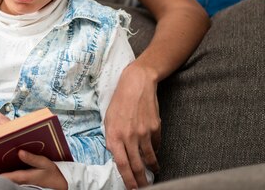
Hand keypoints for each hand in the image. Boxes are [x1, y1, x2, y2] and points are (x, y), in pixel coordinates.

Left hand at [0, 150, 66, 189]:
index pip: (3, 178)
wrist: (60, 185)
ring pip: (3, 183)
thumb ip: (32, 158)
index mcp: (23, 177)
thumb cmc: (52, 173)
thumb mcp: (45, 163)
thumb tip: (20, 151)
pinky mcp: (22, 184)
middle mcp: (19, 183)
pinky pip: (8, 182)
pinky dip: (0, 179)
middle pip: (0, 182)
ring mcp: (20, 184)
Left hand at [105, 63, 160, 188]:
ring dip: (151, 168)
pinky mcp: (155, 128)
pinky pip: (156, 145)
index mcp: (114, 135)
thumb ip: (112, 138)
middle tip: (145, 188)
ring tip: (153, 172)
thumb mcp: (108, 119)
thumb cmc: (119, 101)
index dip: (128, 179)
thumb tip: (117, 154)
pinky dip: (155, 150)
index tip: (132, 188)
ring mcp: (144, 133)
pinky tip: (154, 151)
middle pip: (137, 166)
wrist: (136, 84)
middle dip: (141, 181)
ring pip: (149, 158)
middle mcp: (129, 137)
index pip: (121, 164)